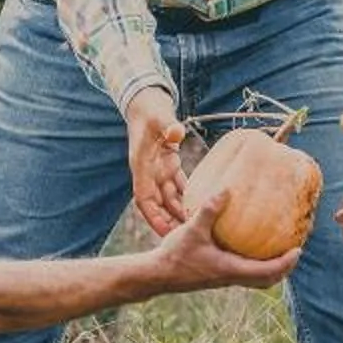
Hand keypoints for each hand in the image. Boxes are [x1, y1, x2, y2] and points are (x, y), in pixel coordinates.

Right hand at [124, 86, 188, 236]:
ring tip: (196, 227)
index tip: (163, 232)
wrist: (146, 103)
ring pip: (168, 198)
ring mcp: (157, 169)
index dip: (153, 217)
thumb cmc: (151, 110)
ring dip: (179, 212)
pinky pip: (177, 185)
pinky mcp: (166, 165)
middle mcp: (148, 172)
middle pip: (157, 204)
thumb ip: (167, 125)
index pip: (144, 199)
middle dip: (168, 222)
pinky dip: (187, 196)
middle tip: (185, 239)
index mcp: (141, 166)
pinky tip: (201, 205)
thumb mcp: (158, 117)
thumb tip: (176, 131)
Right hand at [147, 189, 302, 292]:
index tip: (298, 250)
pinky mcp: (216, 276)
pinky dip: (254, 265)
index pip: (268, 271)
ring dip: (270, 269)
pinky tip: (246, 248)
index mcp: (231, 270)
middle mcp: (231, 277)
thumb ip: (209, 210)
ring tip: (276, 252)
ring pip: (256, 279)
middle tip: (293, 252)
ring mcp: (224, 279)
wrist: (157, 275)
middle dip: (283, 269)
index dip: (286, 262)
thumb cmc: (175, 255)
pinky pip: (243, 274)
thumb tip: (226, 188)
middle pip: (267, 280)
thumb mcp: (192, 229)